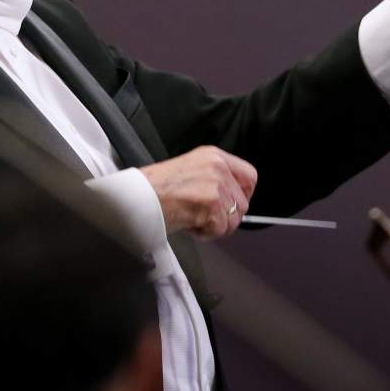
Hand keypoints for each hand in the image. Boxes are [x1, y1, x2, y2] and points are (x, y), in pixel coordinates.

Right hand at [140, 146, 256, 238]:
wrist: (140, 196)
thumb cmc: (157, 187)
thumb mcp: (191, 169)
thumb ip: (215, 178)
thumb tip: (232, 199)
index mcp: (214, 156)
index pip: (250, 175)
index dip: (245, 194)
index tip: (235, 204)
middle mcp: (218, 167)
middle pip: (243, 203)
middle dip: (227, 217)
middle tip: (206, 217)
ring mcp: (216, 185)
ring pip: (234, 220)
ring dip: (215, 227)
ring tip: (194, 219)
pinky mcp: (212, 204)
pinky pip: (220, 229)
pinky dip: (206, 234)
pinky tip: (190, 224)